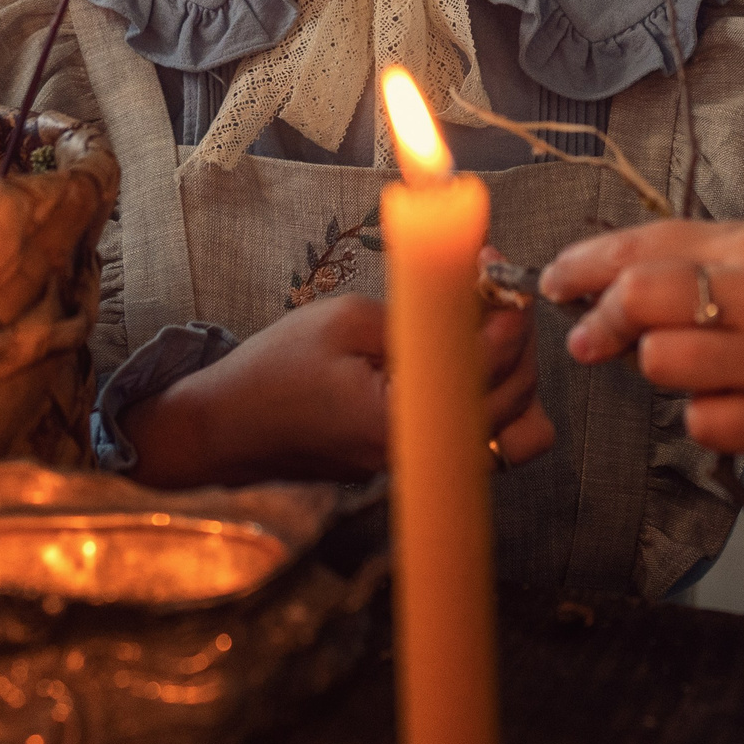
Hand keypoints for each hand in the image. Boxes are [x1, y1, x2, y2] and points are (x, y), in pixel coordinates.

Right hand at [123, 253, 555, 487]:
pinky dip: (486, 402)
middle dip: (515, 341)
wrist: (228, 426)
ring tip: (484, 331)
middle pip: (514, 403)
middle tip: (495, 292)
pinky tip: (461, 363)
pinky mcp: (413, 465)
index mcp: (403, 421)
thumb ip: (419, 313)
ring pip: (509, 435)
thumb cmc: (276, 370)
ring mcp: (419, 468)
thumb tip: (477, 292)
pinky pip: (476, 440)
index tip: (504, 275)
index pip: (486, 368)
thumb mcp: (345, 321)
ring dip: (510, 378)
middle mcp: (421, 456)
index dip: (506, 315)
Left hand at [539, 220, 743, 502]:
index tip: (551, 284)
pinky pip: (704, 423)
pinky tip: (737, 404)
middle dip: (603, 320)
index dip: (582, 265)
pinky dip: (706, 417)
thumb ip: (684, 261)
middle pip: (641, 298)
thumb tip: (589, 282)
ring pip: (662, 364)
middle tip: (592, 340)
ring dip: (659, 371)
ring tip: (696, 368)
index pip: (644, 244)